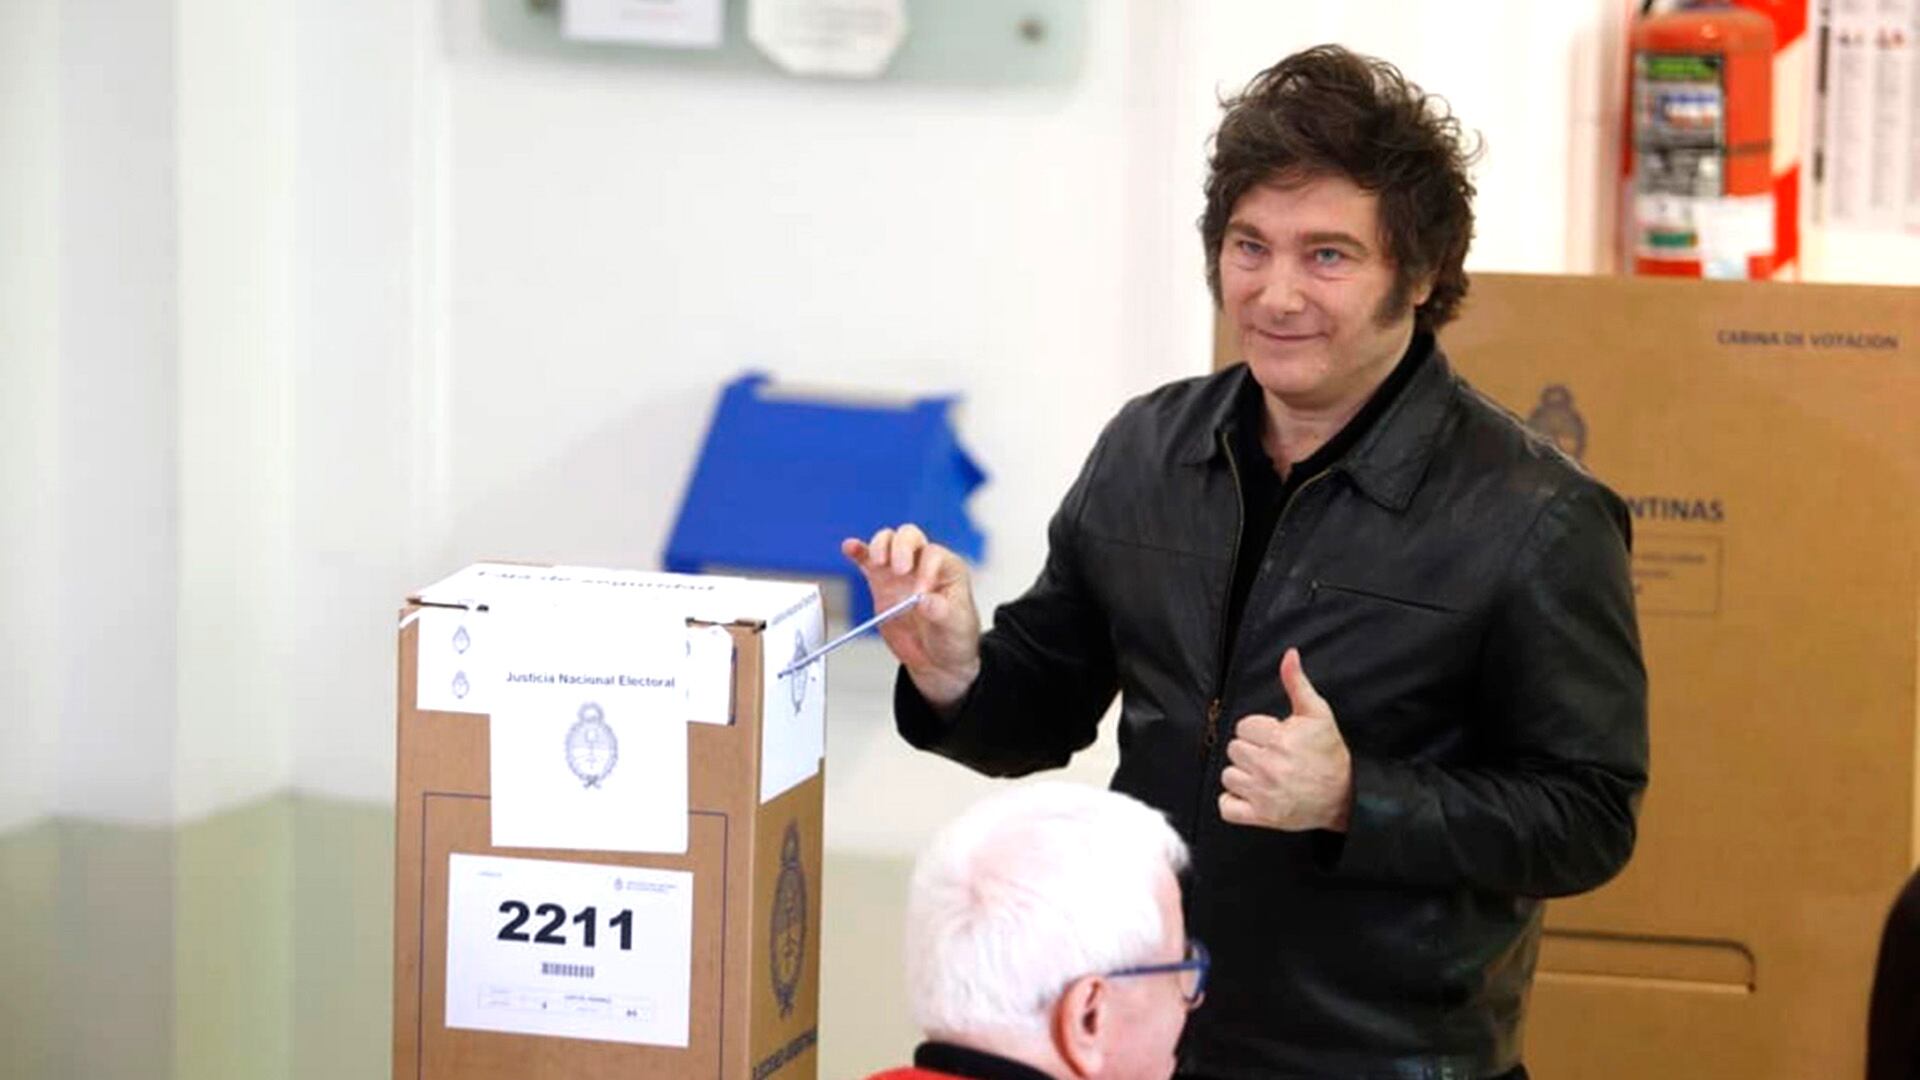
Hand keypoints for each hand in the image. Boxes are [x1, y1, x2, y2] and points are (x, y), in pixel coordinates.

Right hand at [842, 524, 982, 709]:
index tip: (919, 596)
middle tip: (898, 570)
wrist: (937, 659)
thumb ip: (942, 612)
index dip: (925, 571)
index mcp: (948, 569)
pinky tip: (850, 548)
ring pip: (888, 542)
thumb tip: (925, 601)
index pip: (933, 555)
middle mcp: (923, 564)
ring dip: (880, 546)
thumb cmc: (953, 638)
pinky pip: (867, 560)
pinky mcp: (881, 583)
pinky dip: (858, 552)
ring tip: (878, 561)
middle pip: (909, 537)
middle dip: (901, 548)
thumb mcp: (956, 628)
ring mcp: (900, 572)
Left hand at [1219, 648, 1353, 831]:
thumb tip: (1289, 655)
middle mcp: (1268, 767)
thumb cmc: (1329, 753)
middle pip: (1234, 749)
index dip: (1258, 730)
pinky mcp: (1261, 817)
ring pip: (1228, 776)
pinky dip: (1234, 802)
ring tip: (1264, 775)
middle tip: (1271, 756)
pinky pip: (1226, 807)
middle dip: (1251, 750)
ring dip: (1242, 775)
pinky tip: (1251, 794)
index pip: (1243, 727)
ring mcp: (1263, 793)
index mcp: (1279, 739)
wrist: (1344, 796)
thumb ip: (1297, 683)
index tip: (1274, 737)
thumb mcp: (1317, 713)